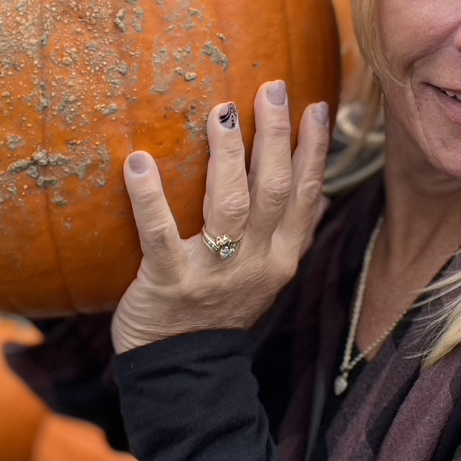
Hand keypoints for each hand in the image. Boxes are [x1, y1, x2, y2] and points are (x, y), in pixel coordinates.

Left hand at [112, 81, 329, 353]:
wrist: (181, 371)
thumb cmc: (218, 313)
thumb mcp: (266, 278)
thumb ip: (293, 236)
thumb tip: (322, 196)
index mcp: (282, 258)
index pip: (305, 196)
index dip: (314, 151)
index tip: (317, 107)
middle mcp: (256, 264)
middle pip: (273, 191)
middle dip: (276, 137)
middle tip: (270, 89)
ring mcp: (214, 275)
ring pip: (230, 207)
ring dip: (227, 155)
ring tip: (221, 111)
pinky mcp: (169, 283)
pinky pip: (160, 235)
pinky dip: (149, 198)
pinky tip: (138, 161)